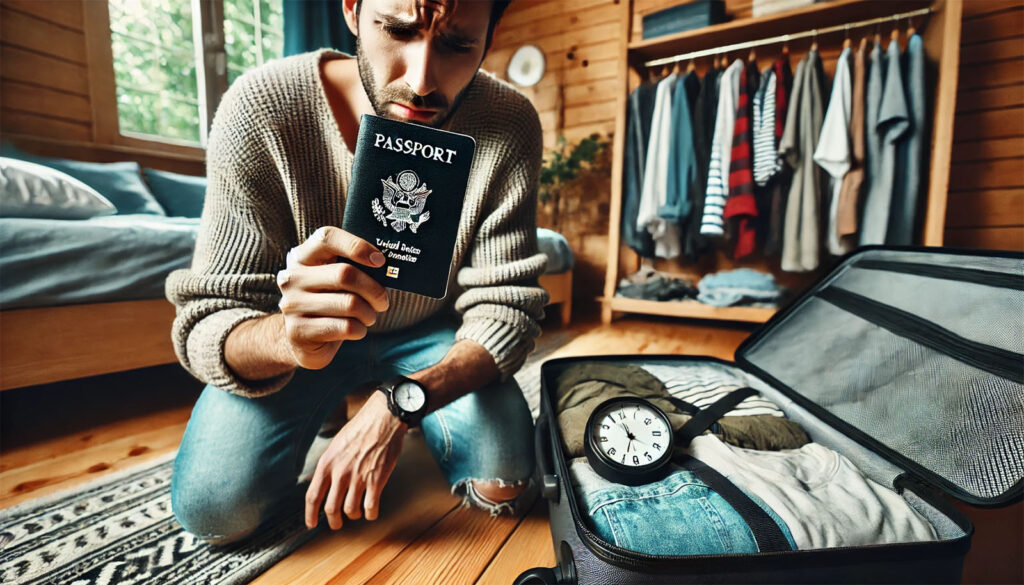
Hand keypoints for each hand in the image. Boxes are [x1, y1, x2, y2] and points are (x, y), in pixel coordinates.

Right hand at [276, 226, 390, 369]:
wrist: (302, 339)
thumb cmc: (327, 303)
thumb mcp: (332, 280)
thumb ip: (350, 268)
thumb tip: (386, 267)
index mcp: (302, 257)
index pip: (326, 237)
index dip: (357, 246)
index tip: (380, 261)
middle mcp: (292, 277)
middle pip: (345, 274)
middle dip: (374, 289)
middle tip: (383, 301)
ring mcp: (292, 304)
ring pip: (350, 304)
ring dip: (369, 313)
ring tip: (369, 317)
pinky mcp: (299, 331)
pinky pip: (345, 327)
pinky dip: (360, 329)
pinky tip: (357, 329)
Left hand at [305, 391, 405, 529]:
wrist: (383, 419)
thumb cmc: (361, 428)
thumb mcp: (336, 445)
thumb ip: (330, 465)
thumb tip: (324, 483)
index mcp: (327, 463)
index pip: (312, 496)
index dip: (310, 514)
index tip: (311, 524)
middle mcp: (340, 473)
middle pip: (330, 509)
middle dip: (333, 521)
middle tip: (336, 524)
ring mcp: (358, 478)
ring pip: (350, 510)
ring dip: (353, 516)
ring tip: (356, 513)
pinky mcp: (376, 480)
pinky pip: (370, 507)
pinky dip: (370, 513)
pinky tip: (371, 511)